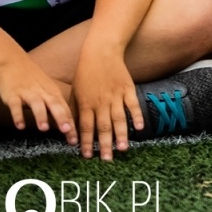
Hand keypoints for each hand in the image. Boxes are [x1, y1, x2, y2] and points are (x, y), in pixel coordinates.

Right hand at [0, 55, 75, 143]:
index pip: (66, 110)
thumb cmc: (32, 79)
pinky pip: (15, 106)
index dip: (71, 124)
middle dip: (62, 119)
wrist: (12, 62)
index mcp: (53, 93)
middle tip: (68, 132)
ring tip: (44, 129)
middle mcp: (43, 93)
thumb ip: (56, 105)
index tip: (76, 140)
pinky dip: (17, 116)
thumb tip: (69, 124)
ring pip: (37, 105)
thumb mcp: (48, 90)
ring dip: (41, 117)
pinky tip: (20, 126)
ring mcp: (28, 93)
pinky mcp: (13, 95)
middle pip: (55, 106)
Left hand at [72, 43, 142, 159]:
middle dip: (105, 145)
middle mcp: (101, 102)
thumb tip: (71, 130)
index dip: (87, 142)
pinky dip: (136, 116)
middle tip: (106, 160)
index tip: (87, 156)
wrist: (101, 52)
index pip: (86, 127)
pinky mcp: (128, 89)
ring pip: (119, 119)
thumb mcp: (75, 92)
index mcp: (86, 103)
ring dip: (121, 135)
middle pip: (103, 127)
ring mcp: (116, 96)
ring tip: (123, 149)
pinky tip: (139, 128)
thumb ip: (75, 111)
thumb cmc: (85, 73)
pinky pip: (133, 105)